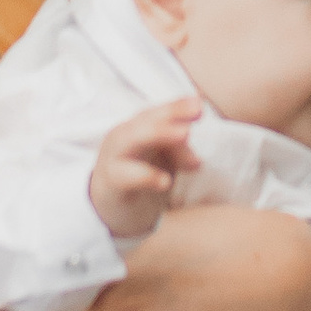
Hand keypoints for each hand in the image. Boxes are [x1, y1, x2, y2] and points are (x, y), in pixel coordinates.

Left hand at [28, 208, 310, 310]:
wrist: (275, 281)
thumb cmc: (223, 237)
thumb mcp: (160, 224)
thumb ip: (113, 240)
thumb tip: (68, 248)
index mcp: (120, 256)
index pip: (48, 272)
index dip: (36, 271)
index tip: (36, 269)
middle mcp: (118, 306)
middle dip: (39, 305)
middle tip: (42, 298)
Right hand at [88, 97, 201, 243]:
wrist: (108, 206)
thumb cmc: (137, 176)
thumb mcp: (162, 162)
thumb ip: (178, 154)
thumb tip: (196, 161)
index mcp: (136, 127)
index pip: (159, 112)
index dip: (179, 106)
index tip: (201, 104)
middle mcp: (123, 136)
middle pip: (146, 119)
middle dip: (172, 113)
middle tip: (198, 111)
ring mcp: (114, 157)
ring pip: (133, 139)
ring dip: (160, 133)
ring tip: (185, 134)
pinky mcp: (111, 182)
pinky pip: (126, 176)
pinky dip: (146, 176)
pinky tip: (166, 182)